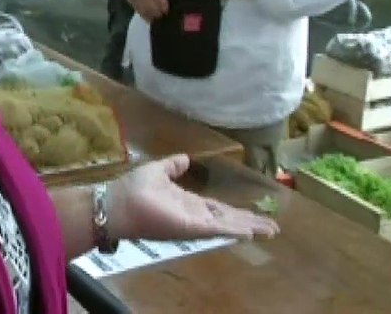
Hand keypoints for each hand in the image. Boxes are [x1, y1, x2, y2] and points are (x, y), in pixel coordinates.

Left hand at [110, 154, 278, 243]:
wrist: (117, 202)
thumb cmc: (133, 188)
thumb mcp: (157, 171)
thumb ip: (172, 166)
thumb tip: (185, 158)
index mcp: (187, 203)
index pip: (217, 209)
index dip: (236, 213)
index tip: (254, 214)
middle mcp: (194, 216)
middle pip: (228, 220)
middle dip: (250, 223)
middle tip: (273, 228)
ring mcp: (193, 223)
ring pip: (227, 226)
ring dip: (249, 228)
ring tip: (271, 231)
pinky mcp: (190, 228)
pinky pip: (216, 229)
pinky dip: (234, 231)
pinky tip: (250, 232)